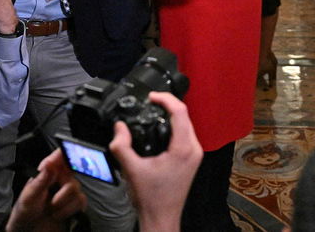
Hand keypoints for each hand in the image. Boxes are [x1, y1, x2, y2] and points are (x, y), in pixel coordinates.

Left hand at [6, 149, 85, 231]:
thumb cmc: (25, 212)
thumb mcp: (28, 197)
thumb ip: (40, 181)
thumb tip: (49, 164)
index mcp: (47, 173)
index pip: (60, 156)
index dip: (67, 151)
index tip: (71, 152)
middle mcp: (60, 180)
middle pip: (72, 175)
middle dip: (62, 192)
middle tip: (51, 201)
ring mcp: (68, 192)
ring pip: (77, 190)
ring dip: (63, 204)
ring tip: (51, 210)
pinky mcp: (75, 205)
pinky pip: (81, 202)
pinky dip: (68, 211)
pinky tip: (59, 214)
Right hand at [109, 92, 201, 231]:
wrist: (161, 217)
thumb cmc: (151, 198)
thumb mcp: (131, 169)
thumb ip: (121, 145)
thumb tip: (119, 127)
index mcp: (183, 149)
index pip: (180, 112)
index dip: (165, 99)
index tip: (151, 97)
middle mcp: (193, 150)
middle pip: (184, 115)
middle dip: (167, 105)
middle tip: (149, 102)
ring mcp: (195, 155)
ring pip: (186, 124)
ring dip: (170, 116)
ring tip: (153, 112)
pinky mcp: (192, 159)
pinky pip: (185, 134)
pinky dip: (173, 127)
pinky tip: (160, 128)